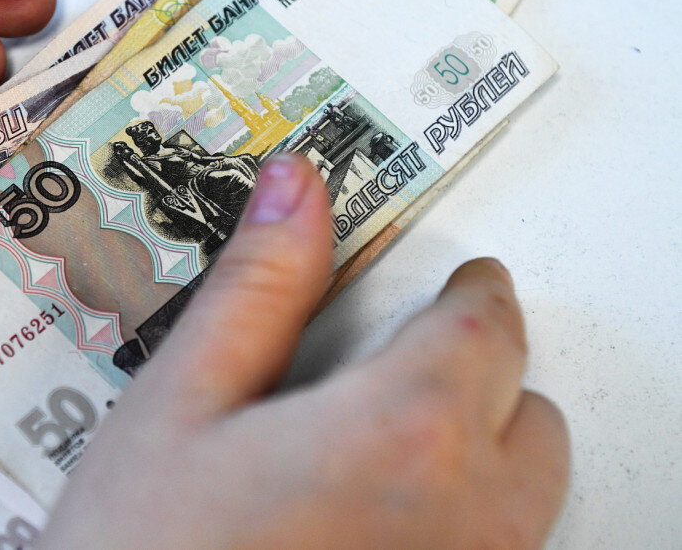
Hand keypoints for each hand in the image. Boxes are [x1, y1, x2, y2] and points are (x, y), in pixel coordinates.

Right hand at [40, 154, 568, 547]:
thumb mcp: (180, 402)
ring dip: (476, 451)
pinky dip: (454, 520)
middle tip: (402, 364)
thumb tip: (294, 191)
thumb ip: (256, 288)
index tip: (458, 279)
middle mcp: (463, 518)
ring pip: (524, 493)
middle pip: (526, 411)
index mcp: (403, 433)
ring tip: (375, 446)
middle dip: (478, 373)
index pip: (486, 326)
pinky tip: (361, 514)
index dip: (471, 290)